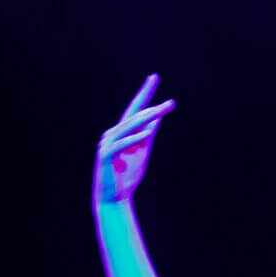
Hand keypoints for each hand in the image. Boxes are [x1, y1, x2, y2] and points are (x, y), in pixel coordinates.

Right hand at [94, 74, 175, 205]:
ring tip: (161, 110)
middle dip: (150, 105)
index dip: (145, 94)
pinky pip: (122, 144)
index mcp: (121, 131)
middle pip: (134, 116)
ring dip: (146, 118)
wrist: (114, 199)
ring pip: (128, 127)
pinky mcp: (106, 155)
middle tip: (169, 101)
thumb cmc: (126, 176)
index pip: (135, 109)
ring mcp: (107, 143)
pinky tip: (147, 133)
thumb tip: (156, 117)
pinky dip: (134, 139)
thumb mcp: (142, 152)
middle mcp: (112, 133)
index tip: (154, 77)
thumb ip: (147, 135)